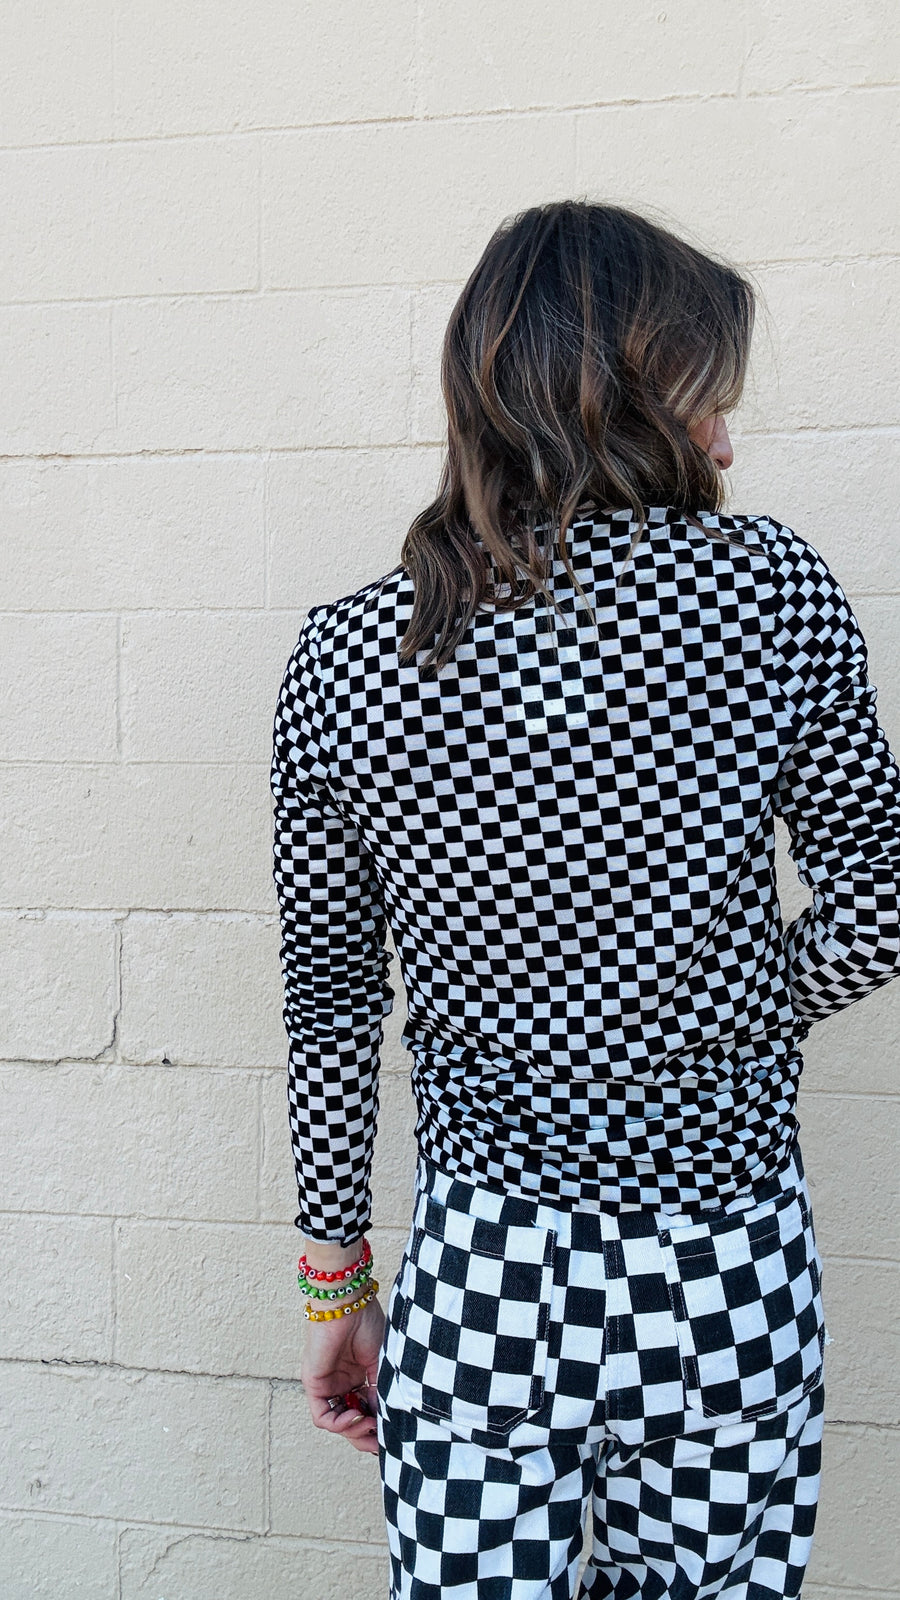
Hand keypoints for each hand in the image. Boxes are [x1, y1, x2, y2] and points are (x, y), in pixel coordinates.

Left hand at [301, 1297, 384, 1456]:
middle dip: (365, 1438)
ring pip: (337, 1423)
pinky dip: (339, 1423)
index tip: (391, 1436)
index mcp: (359, 1376)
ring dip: (354, 1431)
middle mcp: (342, 1383)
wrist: (349, 1303)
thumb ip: (380, 1392)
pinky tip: (355, 1415)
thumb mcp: (381, 1363)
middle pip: (351, 1422)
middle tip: (379, 1445)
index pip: (366, 1411)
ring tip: (369, 1424)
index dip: (377, 1427)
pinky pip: (322, 1416)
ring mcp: (328, 1385)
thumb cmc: (367, 1323)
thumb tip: (384, 1420)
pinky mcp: (315, 1384)